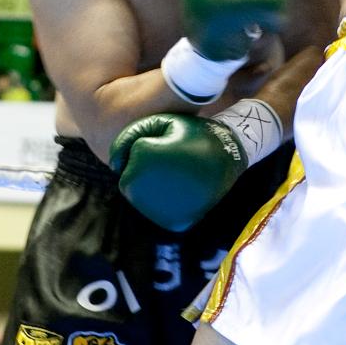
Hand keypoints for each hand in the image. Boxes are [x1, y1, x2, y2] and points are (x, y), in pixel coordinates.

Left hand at [110, 112, 247, 230]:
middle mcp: (145, 192)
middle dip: (143, 167)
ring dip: (151, 184)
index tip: (166, 142)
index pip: (124, 158)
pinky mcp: (173, 222)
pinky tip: (181, 188)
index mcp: (141, 164)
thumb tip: (114, 163)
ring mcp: (159, 211)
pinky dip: (166, 200)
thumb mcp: (163, 121)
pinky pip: (159, 211)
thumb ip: (131, 134)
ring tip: (176, 172)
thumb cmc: (195, 134)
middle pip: (129, 180)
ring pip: (142, 198)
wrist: (231, 154)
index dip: (144, 145)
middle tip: (171, 158)